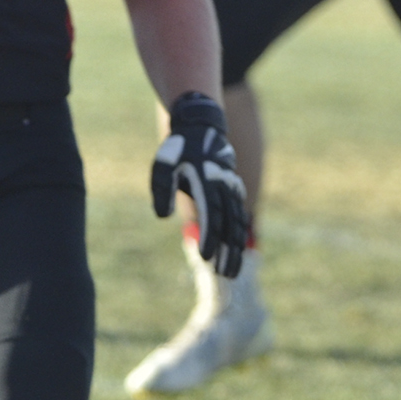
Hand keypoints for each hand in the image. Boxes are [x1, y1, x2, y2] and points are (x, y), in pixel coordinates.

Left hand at [150, 91, 249, 276]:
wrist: (202, 124)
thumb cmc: (179, 146)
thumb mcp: (164, 164)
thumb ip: (162, 189)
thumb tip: (163, 216)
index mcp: (207, 183)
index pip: (212, 216)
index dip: (210, 238)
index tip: (208, 258)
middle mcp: (223, 188)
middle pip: (229, 225)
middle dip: (229, 251)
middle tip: (227, 275)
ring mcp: (230, 188)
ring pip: (236, 222)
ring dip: (236, 247)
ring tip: (233, 270)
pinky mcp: (231, 188)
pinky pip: (238, 214)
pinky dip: (238, 232)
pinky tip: (237, 248)